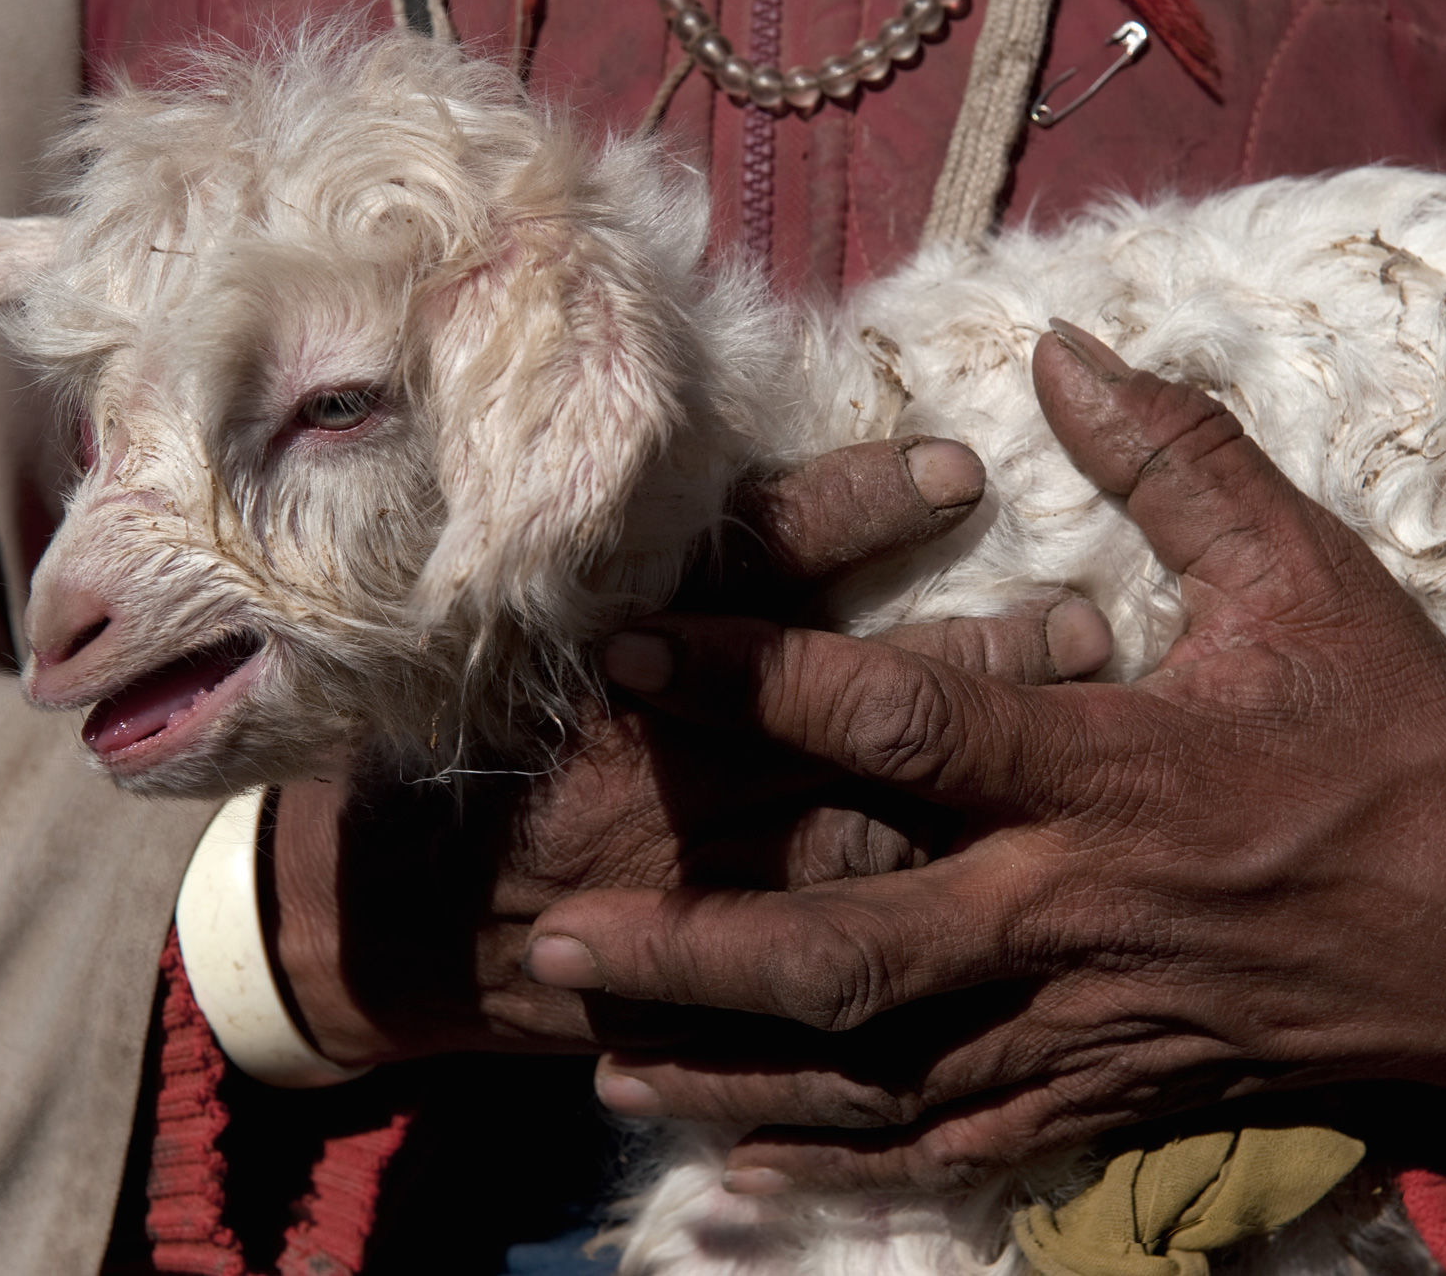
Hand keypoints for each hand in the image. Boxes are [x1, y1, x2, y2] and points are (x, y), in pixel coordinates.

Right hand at [263, 437, 1113, 1063]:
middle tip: (1086, 623)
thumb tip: (695, 450)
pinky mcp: (693, 995)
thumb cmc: (434, 752)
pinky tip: (1023, 944)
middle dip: (973, 668)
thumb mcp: (501, 633)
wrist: (360, 920)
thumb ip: (620, 562)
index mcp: (604, 674)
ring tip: (1082, 740)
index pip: (743, 571)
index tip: (956, 471)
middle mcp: (660, 779)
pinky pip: (822, 993)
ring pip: (867, 842)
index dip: (852, 513)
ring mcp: (685, 899)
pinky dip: (924, 967)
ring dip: (980, 800)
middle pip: (845, 712)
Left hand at [524, 323, 1445, 1192]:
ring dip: (736, 1071)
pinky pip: (950, 1146)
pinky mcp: (1103, 1096)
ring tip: (607, 1061)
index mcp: (1110, 772)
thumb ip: (1176, 462)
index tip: (631, 653)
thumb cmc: (1401, 749)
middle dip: (695, 947)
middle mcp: (1070, 913)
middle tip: (558, 936)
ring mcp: (1080, 1024)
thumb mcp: (1308, 580)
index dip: (753, 683)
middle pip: (847, 945)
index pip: (899, 725)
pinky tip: (745, 1159)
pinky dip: (842, 1160)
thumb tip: (1063, 350)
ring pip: (878, 1071)